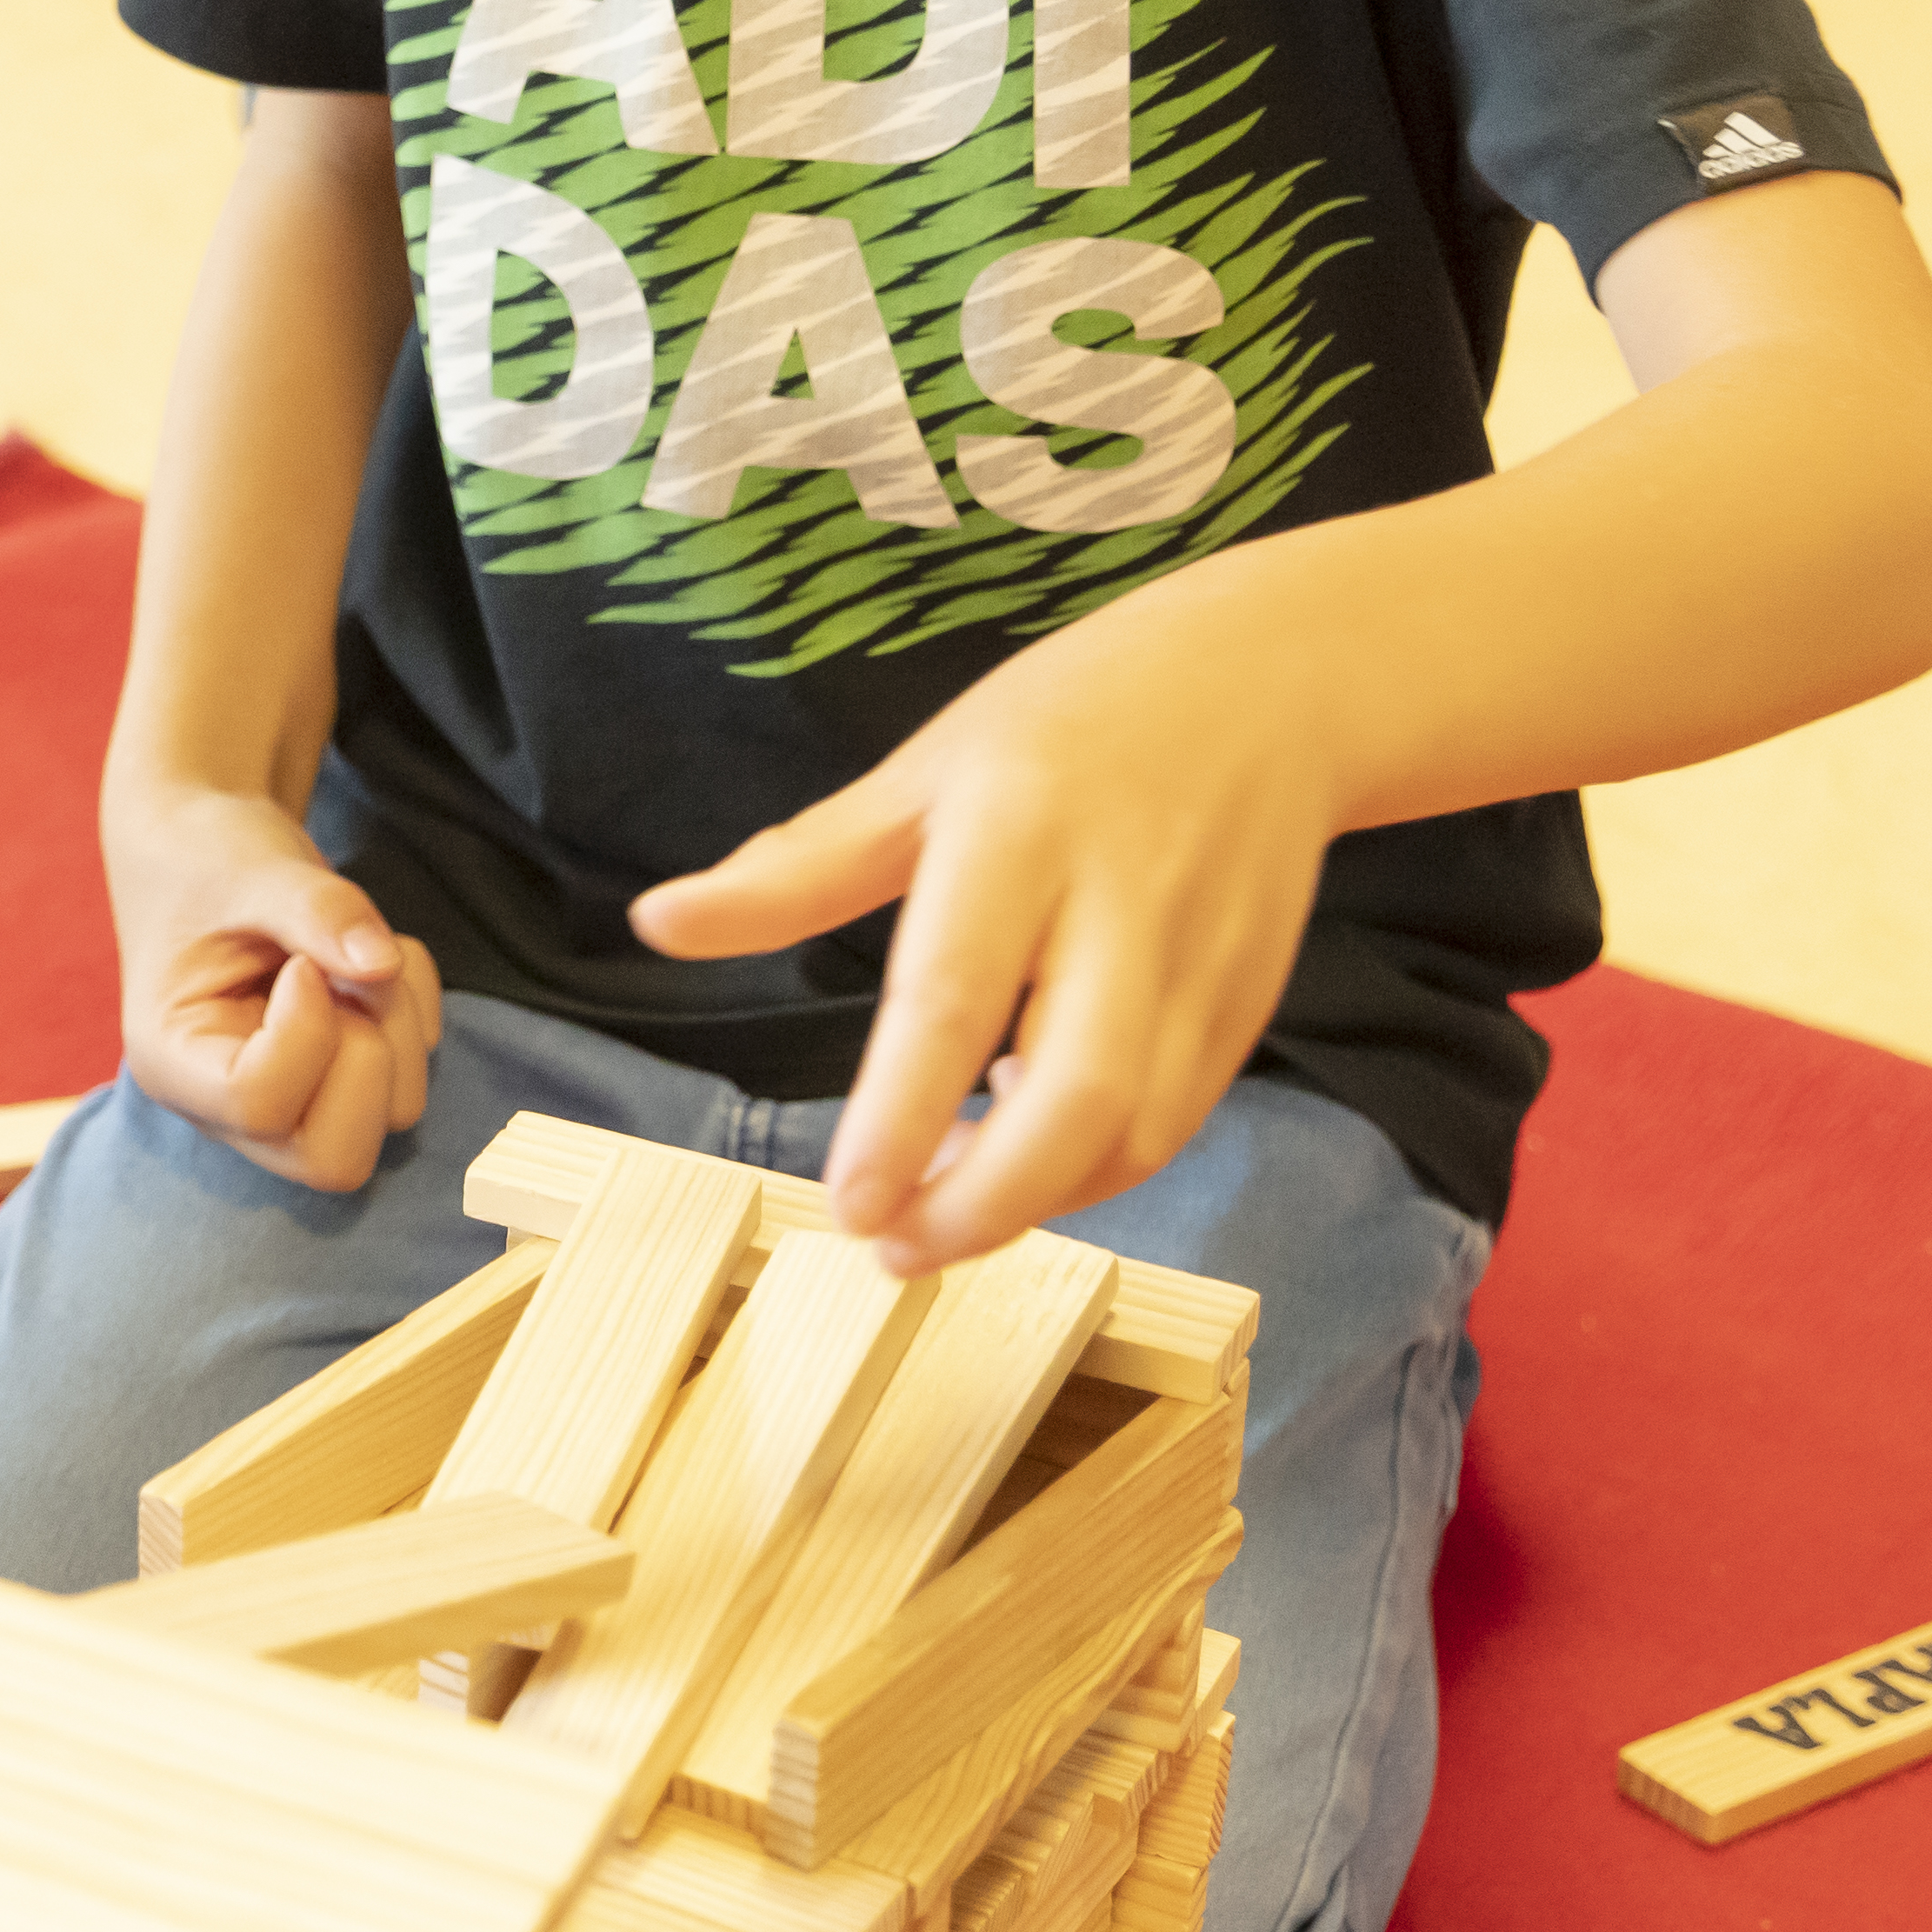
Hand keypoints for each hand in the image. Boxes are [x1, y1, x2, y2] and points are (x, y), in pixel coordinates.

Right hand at [108, 782, 440, 1196]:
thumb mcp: (251, 868)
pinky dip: (413, 1005)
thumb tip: (384, 965)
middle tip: (336, 976)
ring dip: (396, 1020)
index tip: (301, 964)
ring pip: (392, 1115)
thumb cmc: (207, 859)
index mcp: (175, 1065)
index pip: (259, 1105)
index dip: (306, 1032)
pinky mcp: (339, 1083)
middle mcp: (228, 1108)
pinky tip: (359, 956)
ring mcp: (290, 1102)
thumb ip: (317, 910)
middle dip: (366, 1056)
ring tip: (346, 950)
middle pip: (333, 1161)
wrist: (208, 845)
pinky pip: (416, 1070)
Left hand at [634, 598, 1335, 1270]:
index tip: (846, 1202)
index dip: (900, 1115)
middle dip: (986, 1203)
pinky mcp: (1252, 1003)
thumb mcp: (921, 770)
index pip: (953, 993)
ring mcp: (1204, 960)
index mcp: (1020, 830)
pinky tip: (1027, 1153)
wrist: (1274, 682)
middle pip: (1079, 1095)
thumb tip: (657, 922)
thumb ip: (797, 867)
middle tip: (892, 1249)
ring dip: (1038, 1202)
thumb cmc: (1070, 722)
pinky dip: (1095, 1167)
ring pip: (1137, 1131)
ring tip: (941, 1211)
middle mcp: (1125, 903)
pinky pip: (1176, 1120)